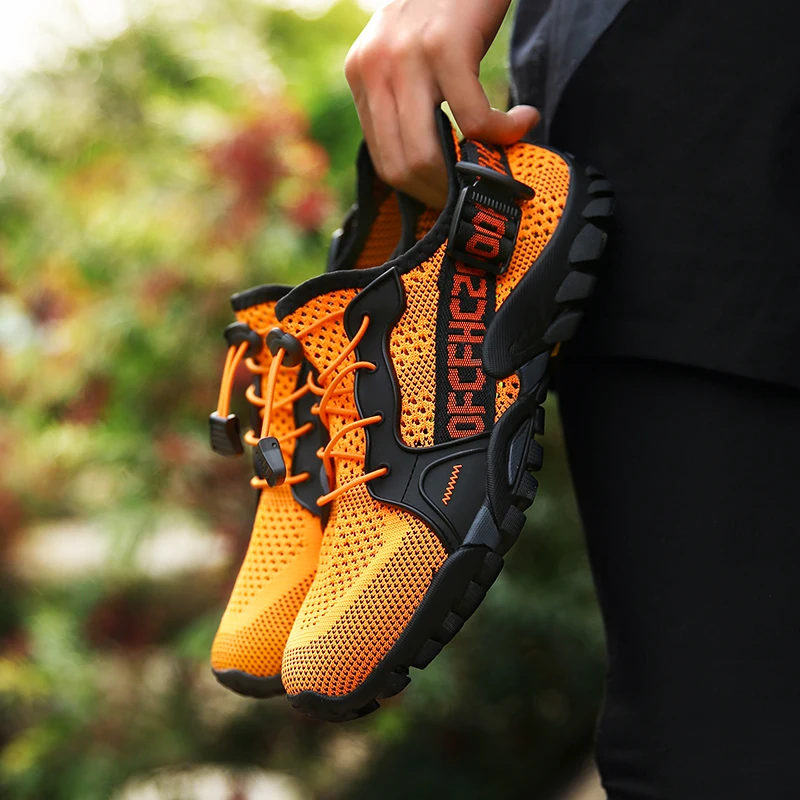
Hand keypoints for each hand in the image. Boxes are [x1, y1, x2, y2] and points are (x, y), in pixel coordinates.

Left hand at [345, 0, 539, 207]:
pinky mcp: (445, 45)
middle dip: (446, 191)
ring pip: (430, 152)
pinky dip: (505, 130)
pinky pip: (474, 119)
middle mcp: (374, 67)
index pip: (383, 160)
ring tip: (504, 154)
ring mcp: (407, 55)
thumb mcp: (410, 54)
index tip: (454, 196)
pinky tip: (523, 120)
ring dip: (473, 169)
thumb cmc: (448, 7)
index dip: (421, 190)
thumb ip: (407, 101)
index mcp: (362, 75)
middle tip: (481, 187)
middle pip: (402, 166)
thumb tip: (430, 164)